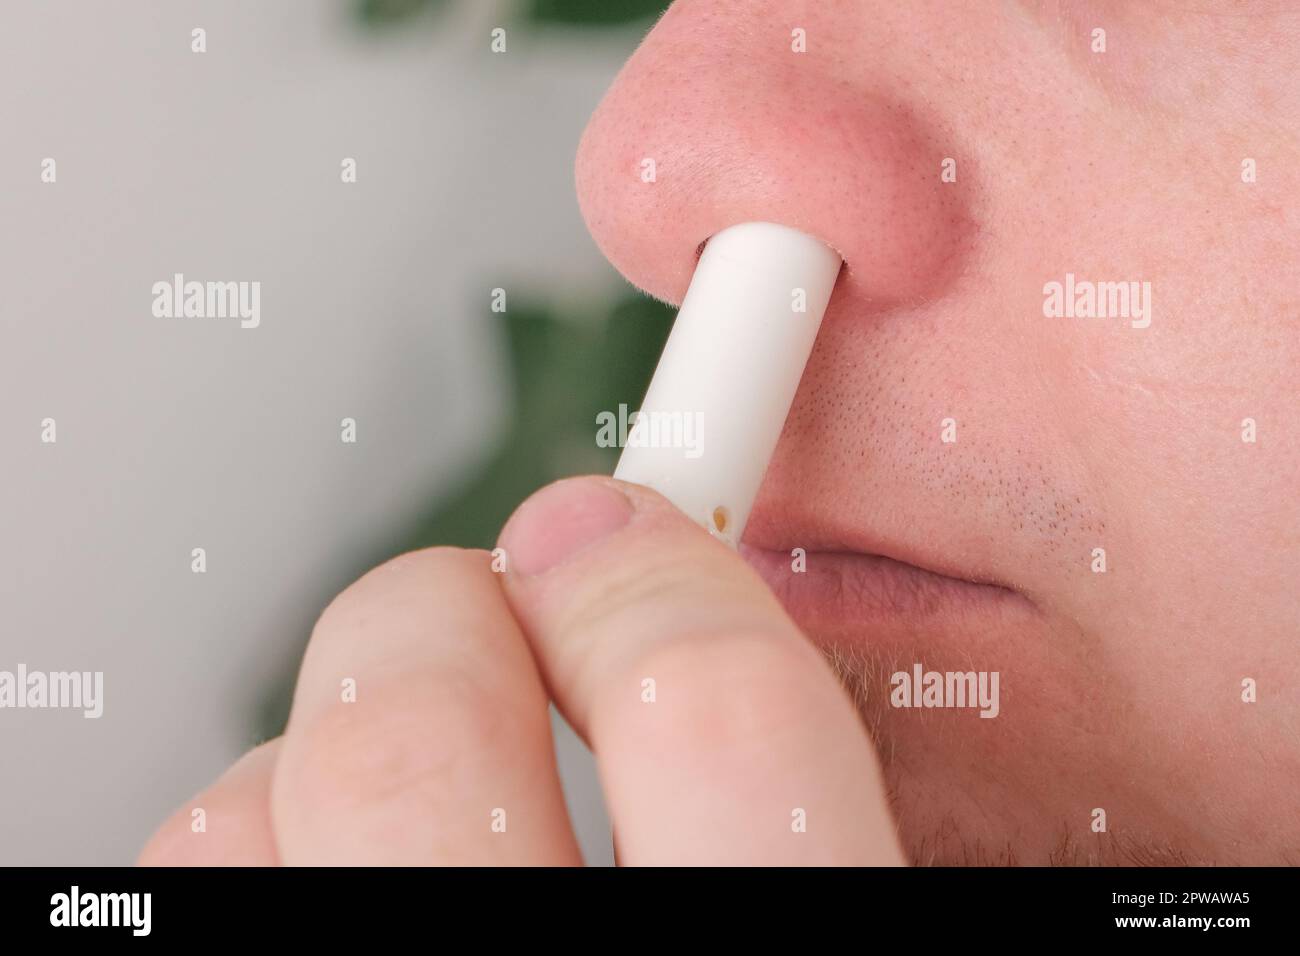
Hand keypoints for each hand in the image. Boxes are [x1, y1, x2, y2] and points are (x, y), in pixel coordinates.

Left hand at [139, 476, 902, 864]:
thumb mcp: (889, 884)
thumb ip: (839, 785)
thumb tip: (804, 632)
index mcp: (774, 948)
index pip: (713, 708)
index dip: (665, 567)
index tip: (633, 516)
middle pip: (424, 727)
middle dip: (453, 607)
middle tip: (503, 598)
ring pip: (264, 808)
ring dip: (331, 736)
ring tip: (412, 753)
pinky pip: (202, 883)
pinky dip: (252, 831)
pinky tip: (331, 851)